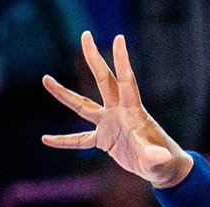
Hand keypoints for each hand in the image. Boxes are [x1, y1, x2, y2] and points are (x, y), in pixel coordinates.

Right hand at [42, 32, 192, 188]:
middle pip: (104, 82)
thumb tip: (158, 158)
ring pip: (83, 106)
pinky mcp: (103, 139)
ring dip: (65, 94)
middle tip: (86, 36)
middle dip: (94, 60)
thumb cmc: (164, 162)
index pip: (127, 83)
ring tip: (46, 79)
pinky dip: (64, 141)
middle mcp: (119, 112)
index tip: (119, 39)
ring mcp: (109, 124)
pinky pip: (79, 140)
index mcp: (134, 112)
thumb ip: (155, 157)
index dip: (122, 63)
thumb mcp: (159, 161)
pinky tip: (47, 139)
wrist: (160, 168)